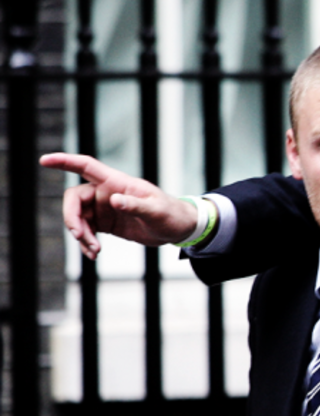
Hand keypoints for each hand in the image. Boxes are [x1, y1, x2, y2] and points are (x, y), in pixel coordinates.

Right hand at [44, 152, 198, 258]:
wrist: (178, 229)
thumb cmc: (171, 214)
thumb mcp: (156, 211)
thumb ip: (136, 205)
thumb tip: (114, 200)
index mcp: (117, 182)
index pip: (85, 166)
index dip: (64, 161)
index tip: (45, 160)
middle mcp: (106, 192)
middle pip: (75, 198)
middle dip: (72, 218)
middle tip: (81, 236)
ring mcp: (104, 208)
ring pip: (78, 217)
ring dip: (81, 235)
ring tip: (94, 251)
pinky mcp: (106, 223)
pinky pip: (87, 231)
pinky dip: (86, 243)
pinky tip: (93, 254)